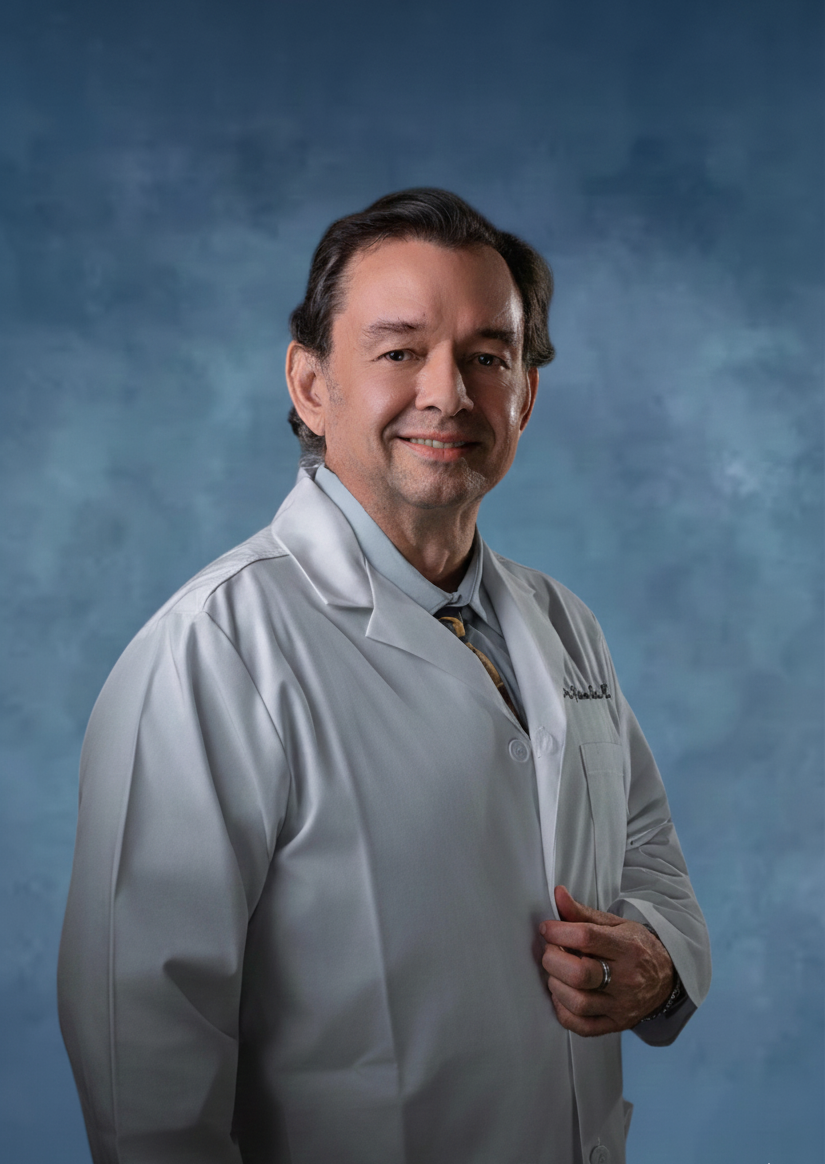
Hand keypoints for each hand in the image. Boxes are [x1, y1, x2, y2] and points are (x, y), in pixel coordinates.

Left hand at [539, 885, 674, 1036]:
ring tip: (557, 973)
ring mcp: (622, 1005)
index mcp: (627, 948)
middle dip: (553, 960)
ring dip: (556, 985)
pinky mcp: (617, 1023)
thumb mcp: (614, 924)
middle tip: (551, 951)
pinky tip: (563, 996)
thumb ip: (582, 912)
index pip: (586, 938)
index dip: (558, 932)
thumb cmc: (637, 947)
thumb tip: (558, 894)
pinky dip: (564, 1012)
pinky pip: (582, 1026)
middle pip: (579, 974)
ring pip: (578, 1002)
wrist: (667, 976)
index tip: (547, 929)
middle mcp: (627, 979)